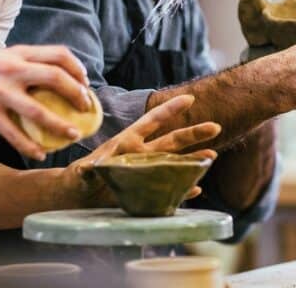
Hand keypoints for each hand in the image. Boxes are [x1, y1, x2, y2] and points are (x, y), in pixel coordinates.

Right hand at [0, 45, 91, 160]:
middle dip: (77, 94)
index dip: (78, 68)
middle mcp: (10, 69)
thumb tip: (62, 78)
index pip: (59, 54)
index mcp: (18, 53)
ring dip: (61, 126)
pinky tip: (41, 154)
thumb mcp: (3, 58)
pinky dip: (30, 147)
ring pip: (39, 112)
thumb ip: (27, 63)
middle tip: (86, 108)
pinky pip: (15, 134)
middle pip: (55, 78)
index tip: (85, 83)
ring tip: (74, 135)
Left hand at [68, 95, 220, 205]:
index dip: (170, 110)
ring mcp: (148, 172)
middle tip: (216, 126)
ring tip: (212, 156)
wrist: (80, 196)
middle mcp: (142, 154)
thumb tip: (86, 169)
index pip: (152, 121)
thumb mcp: (81, 172)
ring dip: (194, 160)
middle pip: (172, 140)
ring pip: (175, 163)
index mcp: (128, 142)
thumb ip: (87, 170)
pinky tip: (196, 188)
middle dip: (194, 133)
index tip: (190, 98)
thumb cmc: (79, 178)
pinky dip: (183, 190)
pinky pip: (171, 190)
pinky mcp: (149, 192)